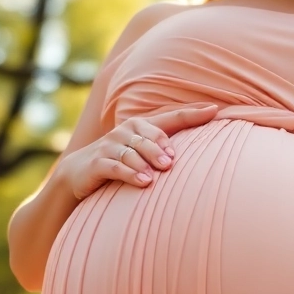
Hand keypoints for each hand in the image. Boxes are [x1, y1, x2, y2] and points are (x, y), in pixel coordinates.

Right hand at [61, 104, 220, 200]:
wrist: (78, 174)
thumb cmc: (118, 164)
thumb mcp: (141, 155)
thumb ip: (164, 151)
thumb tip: (201, 156)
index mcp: (140, 127)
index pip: (170, 118)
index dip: (192, 113)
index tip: (215, 110)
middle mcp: (125, 132)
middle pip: (148, 136)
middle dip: (160, 148)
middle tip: (171, 162)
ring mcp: (109, 146)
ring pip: (131, 152)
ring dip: (145, 163)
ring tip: (156, 176)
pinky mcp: (97, 163)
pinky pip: (115, 166)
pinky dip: (130, 174)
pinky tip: (143, 182)